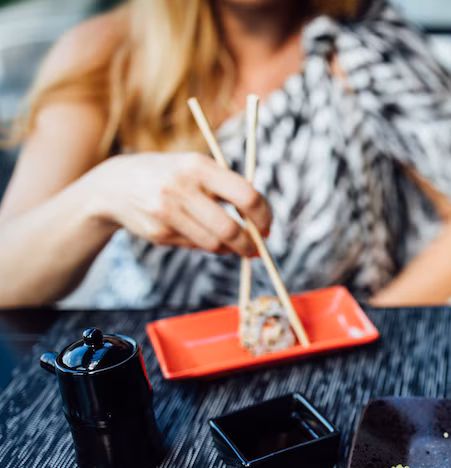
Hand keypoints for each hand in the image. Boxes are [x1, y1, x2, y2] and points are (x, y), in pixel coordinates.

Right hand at [85, 152, 271, 255]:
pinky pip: (195, 246)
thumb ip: (226, 187)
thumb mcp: (195, 167)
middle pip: (230, 228)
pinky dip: (208, 247)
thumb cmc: (169, 174)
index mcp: (198, 166)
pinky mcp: (158, 232)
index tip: (267, 227)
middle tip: (257, 249)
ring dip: (231, 249)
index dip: (263, 216)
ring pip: (214, 243)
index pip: (246, 196)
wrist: (114, 185)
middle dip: (249, 244)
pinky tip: (204, 237)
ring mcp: (167, 211)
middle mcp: (181, 187)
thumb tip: (261, 220)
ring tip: (234, 245)